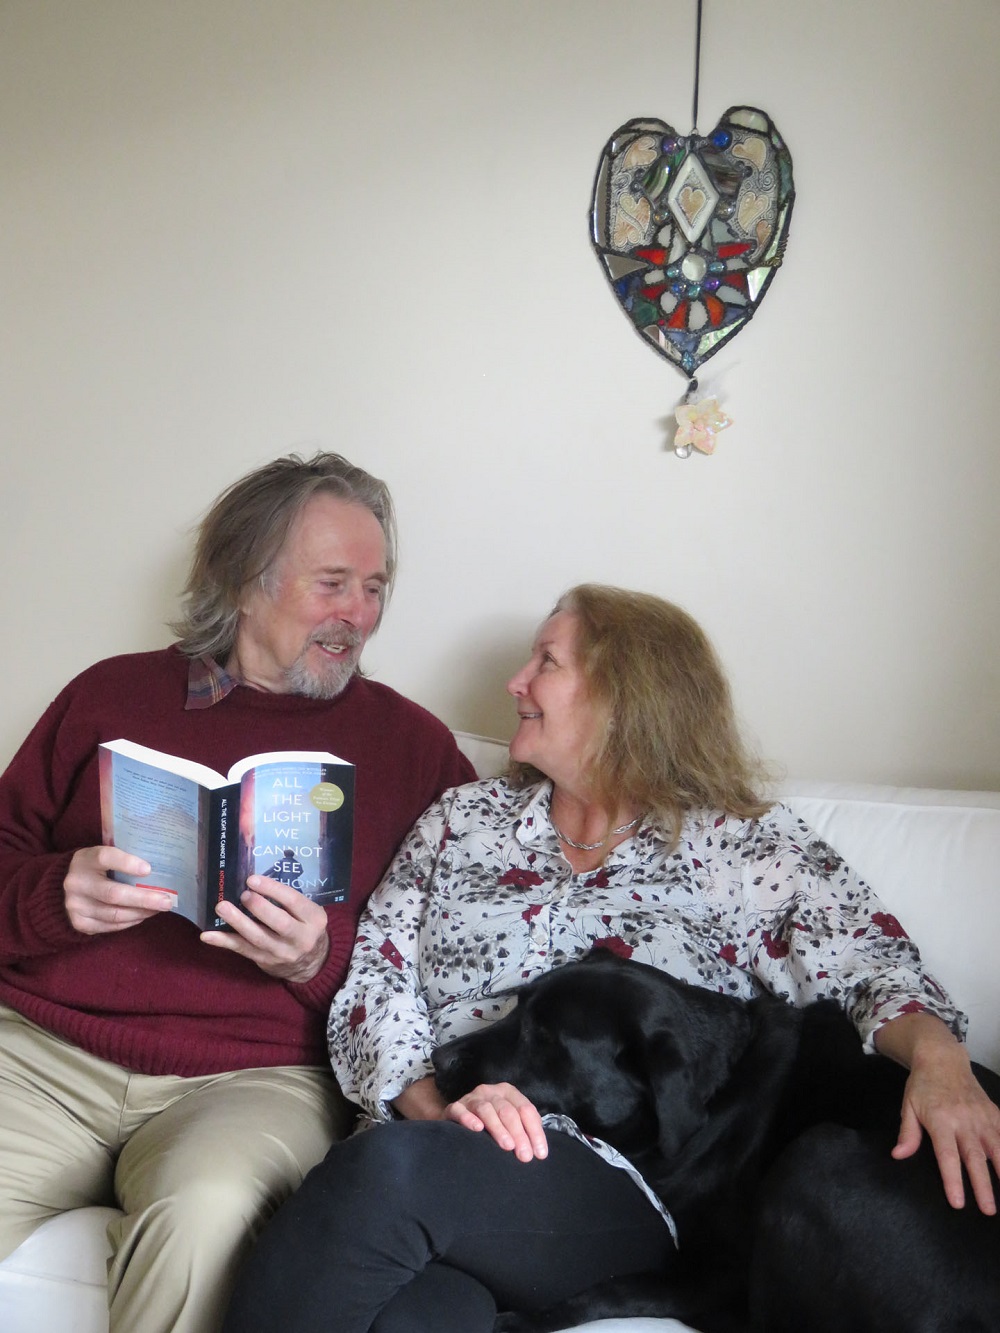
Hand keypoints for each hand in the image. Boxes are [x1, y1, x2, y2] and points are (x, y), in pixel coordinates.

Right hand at [64, 845, 173, 933]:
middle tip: (167, 901)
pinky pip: (110, 926)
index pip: (105, 858)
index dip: (127, 863)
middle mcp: (76, 883)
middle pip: (114, 894)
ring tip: (159, 908)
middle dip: (144, 899)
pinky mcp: (79, 923)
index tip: (149, 869)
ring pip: (114, 914)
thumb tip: (160, 866)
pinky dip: (130, 922)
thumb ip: (123, 857)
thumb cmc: (96, 868)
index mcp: (85, 859)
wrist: (62, 887)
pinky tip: (142, 915)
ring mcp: (75, 905)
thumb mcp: (103, 855)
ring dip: (141, 912)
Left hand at [200, 875, 329, 982]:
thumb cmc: (305, 926)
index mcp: (313, 919)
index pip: (293, 901)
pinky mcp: (265, 961)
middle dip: (258, 907)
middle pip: (278, 922)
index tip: (252, 880)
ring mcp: (282, 952)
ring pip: (258, 938)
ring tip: (221, 907)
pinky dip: (224, 942)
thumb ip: (290, 899)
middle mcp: (301, 938)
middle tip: (242, 894)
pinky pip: (243, 950)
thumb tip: (256, 880)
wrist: (311, 962)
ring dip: (238, 922)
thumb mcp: (308, 912)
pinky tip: (207, 935)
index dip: (273, 890)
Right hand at [444, 1082, 547, 1162]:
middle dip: (519, 1134)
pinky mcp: (455, 1107)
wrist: (458, 1120)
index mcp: (508, 1092)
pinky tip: (477, 1129)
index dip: (535, 1131)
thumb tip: (539, 1151)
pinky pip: (460, 1111)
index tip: (540, 1154)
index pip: (526, 1109)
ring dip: (498, 1128)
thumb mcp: (509, 1122)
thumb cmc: (490, 1124)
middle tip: (525, 1156)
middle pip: (508, 1111)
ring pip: (487, 1109)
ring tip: (507, 1146)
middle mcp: (491, 1092)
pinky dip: (469, 1119)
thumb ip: (524, 1130)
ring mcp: (472, 1098)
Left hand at [877, 1011, 999, 1213]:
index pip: (947, 1155)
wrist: (943, 1058)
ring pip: (997, 1148)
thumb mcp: (908, 1106)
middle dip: (982, 1186)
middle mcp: (964, 1120)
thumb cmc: (922, 1086)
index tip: (958, 1203)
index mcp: (940, 1120)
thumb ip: (908, 1133)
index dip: (953, 1180)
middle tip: (988, 1211)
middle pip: (974, 1157)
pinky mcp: (994, 1113)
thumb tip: (898, 1156)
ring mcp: (982, 1116)